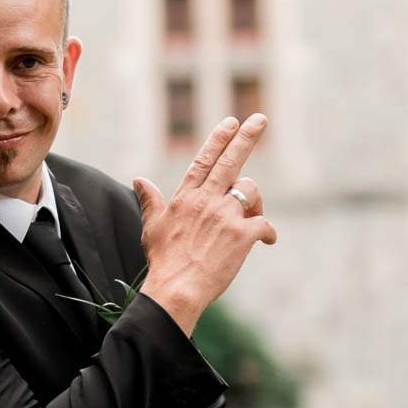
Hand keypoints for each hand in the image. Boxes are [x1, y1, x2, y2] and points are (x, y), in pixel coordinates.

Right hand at [132, 114, 277, 335]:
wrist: (176, 289)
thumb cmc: (163, 261)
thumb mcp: (152, 227)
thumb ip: (150, 200)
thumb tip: (138, 180)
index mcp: (186, 197)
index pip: (204, 160)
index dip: (219, 138)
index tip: (231, 121)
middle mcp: (207, 200)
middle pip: (231, 161)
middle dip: (247, 137)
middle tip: (260, 119)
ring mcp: (226, 216)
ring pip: (251, 191)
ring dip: (255, 202)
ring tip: (251, 219)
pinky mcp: (242, 235)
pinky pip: (265, 224)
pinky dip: (268, 232)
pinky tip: (267, 240)